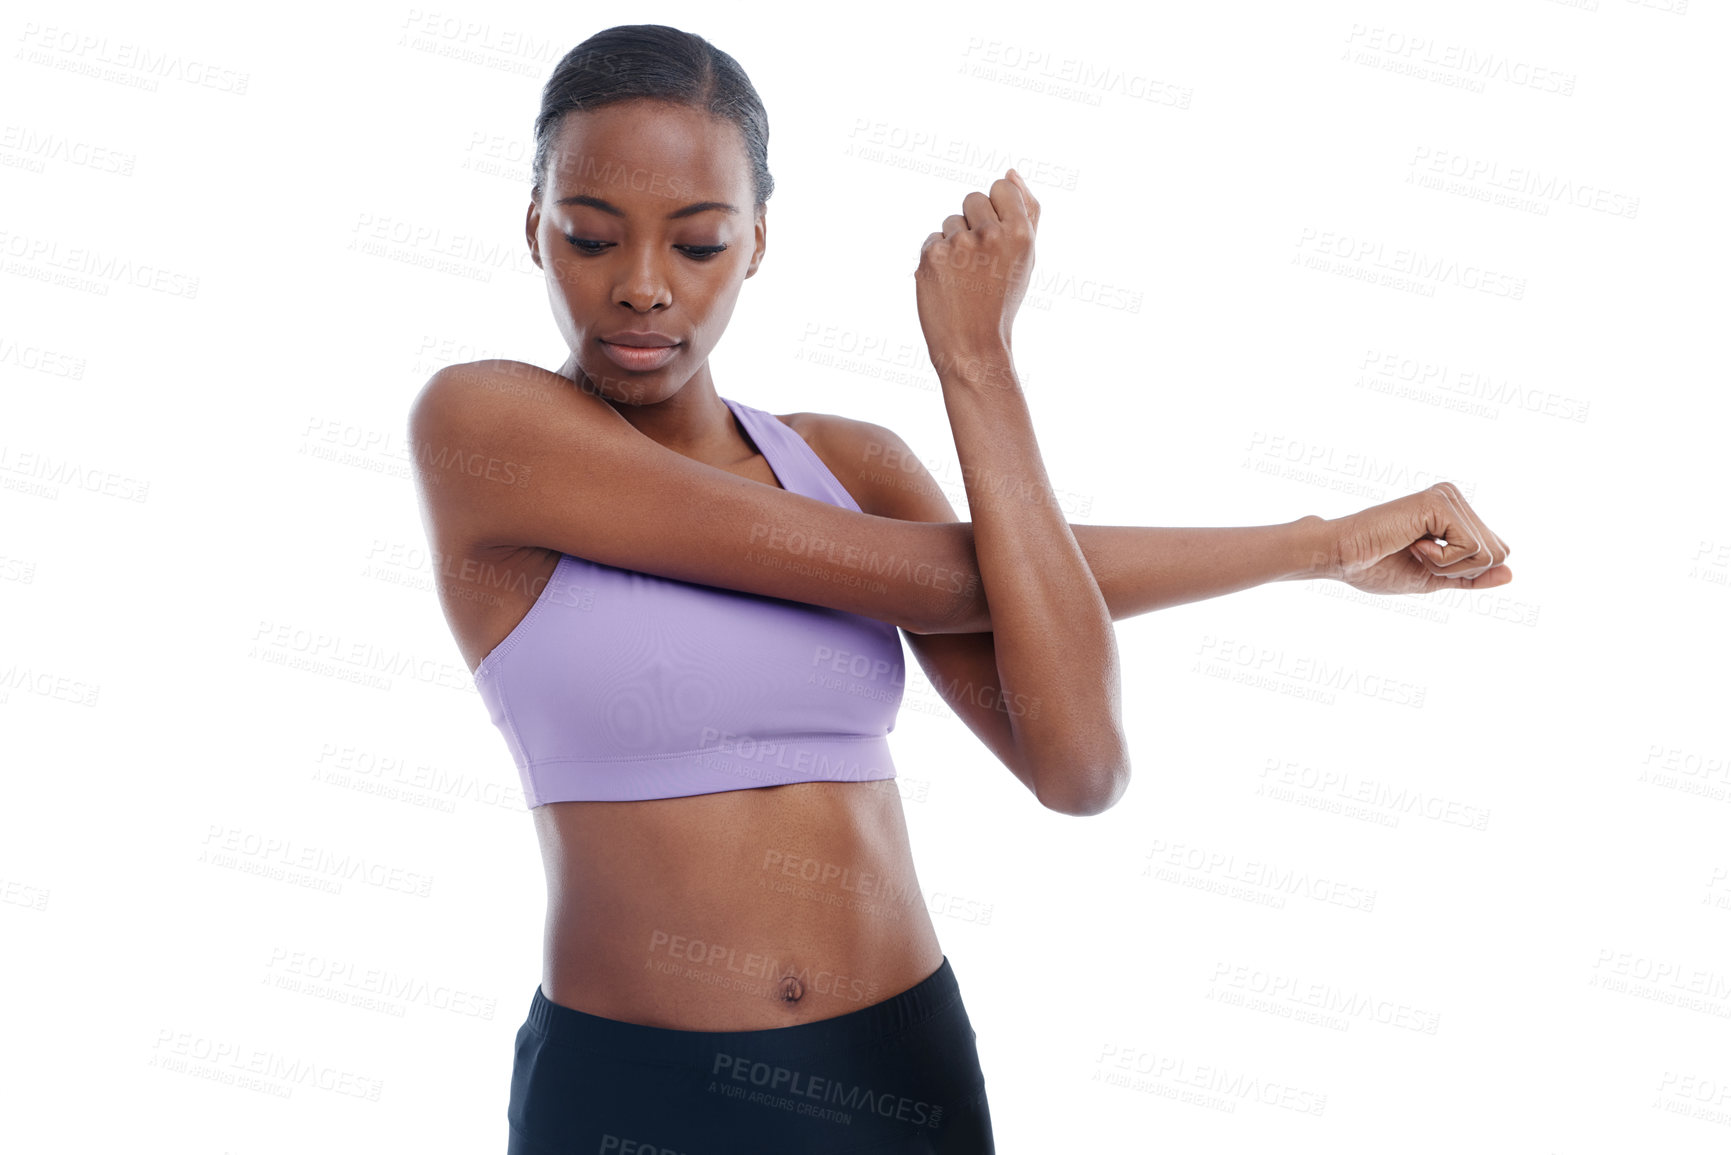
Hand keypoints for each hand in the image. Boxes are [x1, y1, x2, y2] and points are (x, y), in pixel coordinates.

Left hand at [914, 168, 1038, 376]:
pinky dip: (938, 258)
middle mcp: (990, 234)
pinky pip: (932, 239)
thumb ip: (1026, 212)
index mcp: (1020, 233)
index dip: (997, 210)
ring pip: (951, 220)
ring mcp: (959, 244)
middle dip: (974, 222)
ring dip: (955, 242)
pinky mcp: (932, 255)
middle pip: (973, 198)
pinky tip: (948, 282)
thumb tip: (1010, 172)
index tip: (998, 238)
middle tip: (981, 262)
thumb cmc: (1002, 300)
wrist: (973, 345)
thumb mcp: (1026, 258)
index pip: (1001, 187)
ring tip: (966, 276)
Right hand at [1322, 482, 1512, 594]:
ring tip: (1413, 549)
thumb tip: (1511, 573)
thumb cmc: (1376, 567)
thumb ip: (1471, 576)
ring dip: (1447, 566)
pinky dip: (1441, 560)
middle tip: (1417, 556)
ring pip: (1487, 553)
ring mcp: (1448, 498)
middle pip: (1499, 553)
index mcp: (1454, 513)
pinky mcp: (1440, 503)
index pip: (1496, 552)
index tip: (1423, 559)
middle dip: (1459, 570)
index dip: (1464, 571)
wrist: (1342, 558)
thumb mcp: (1434, 578)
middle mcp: (1455, 499)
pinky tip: (1413, 545)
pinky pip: (1471, 548)